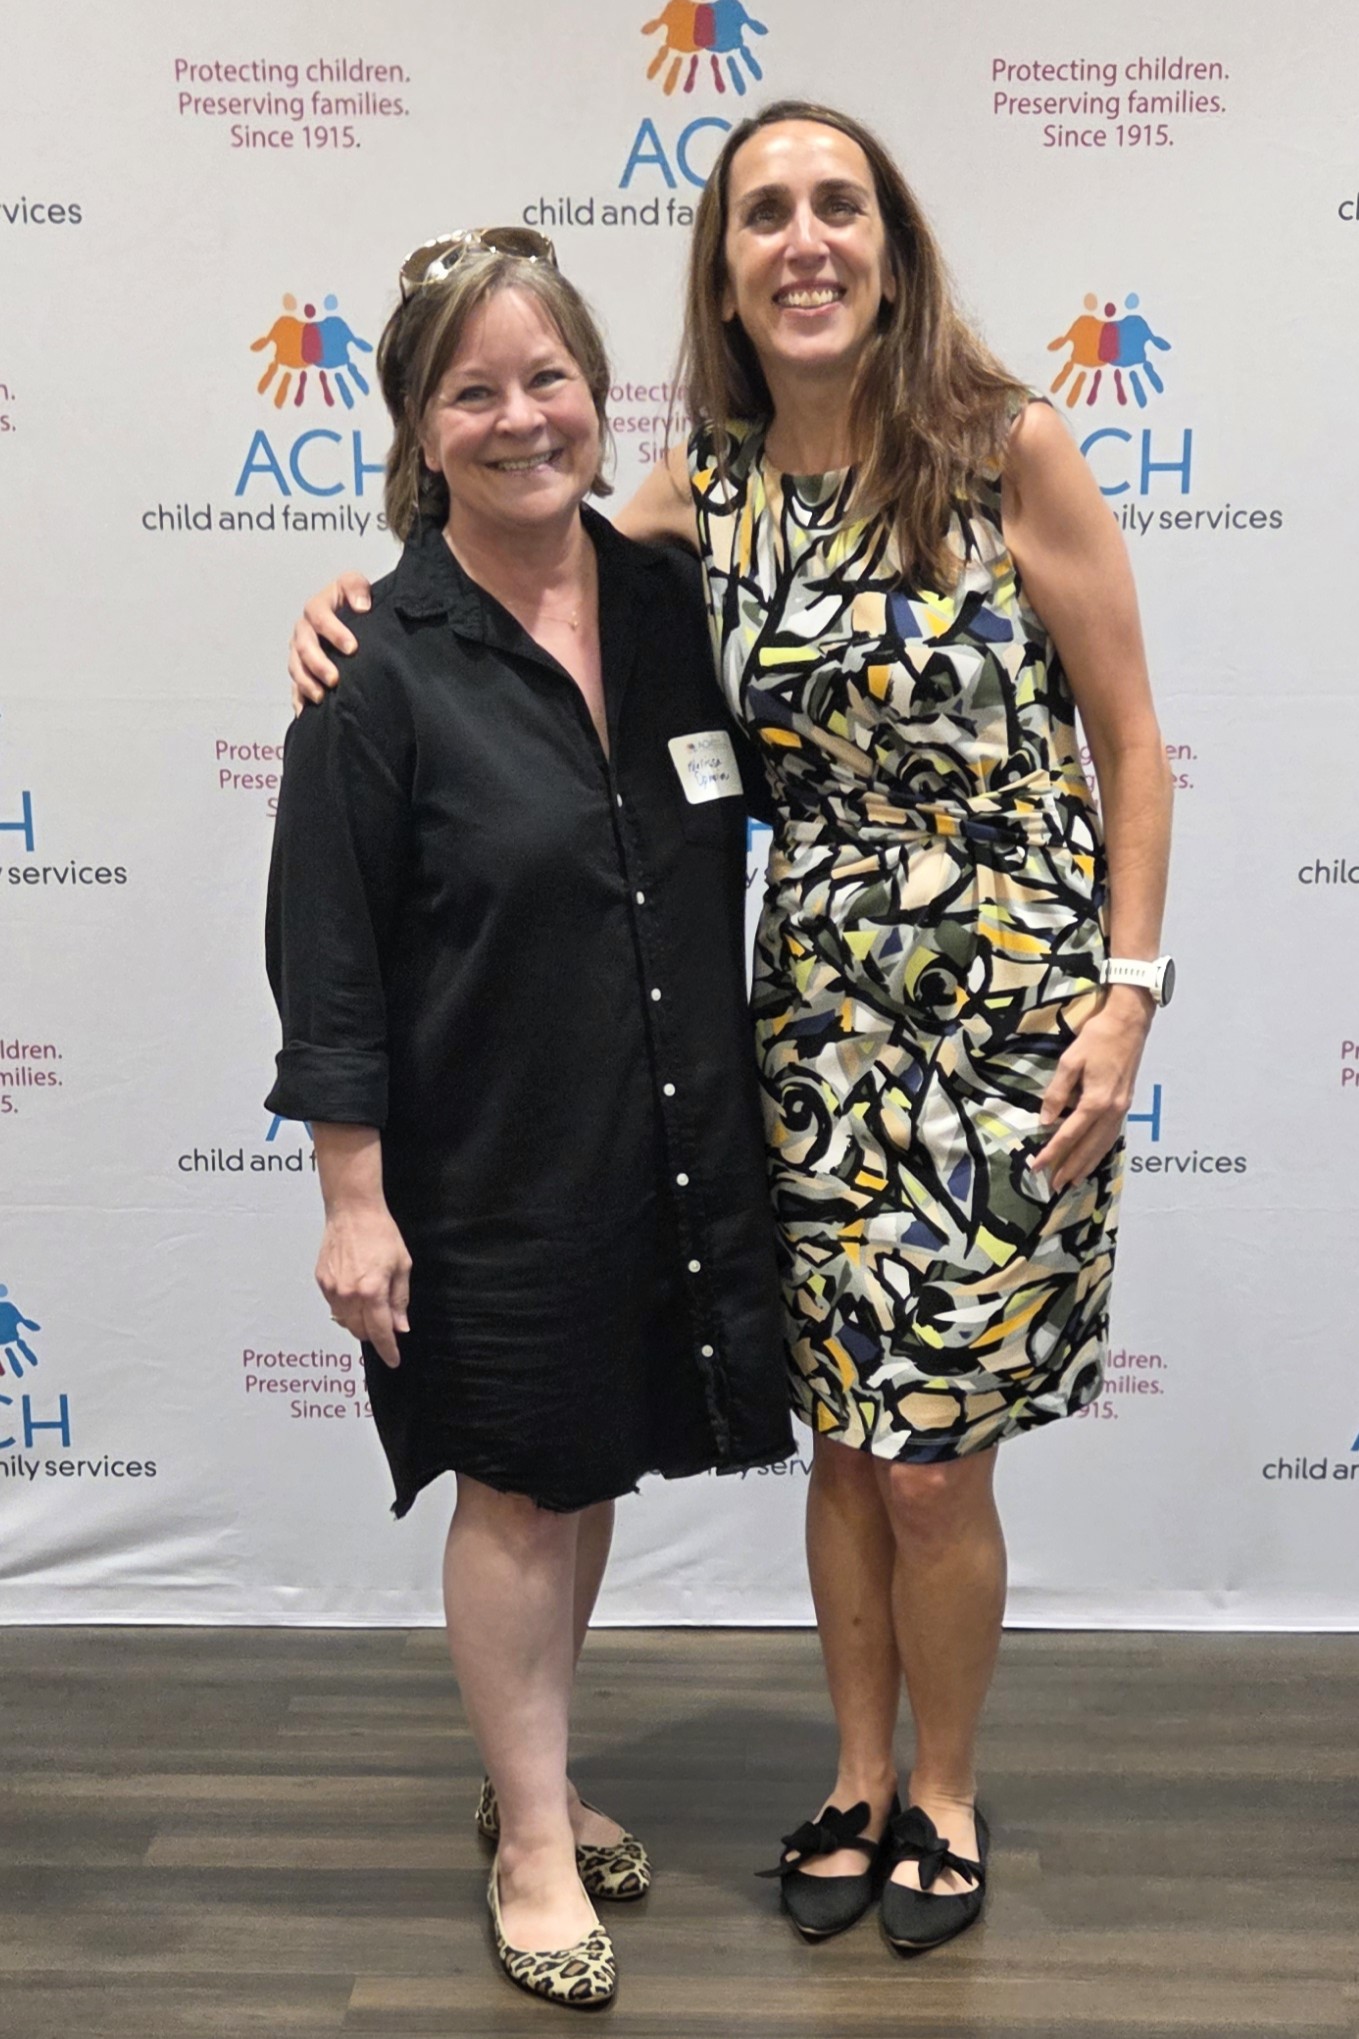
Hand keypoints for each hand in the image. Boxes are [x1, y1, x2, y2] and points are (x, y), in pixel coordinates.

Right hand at [288, 572, 372, 712]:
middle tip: (334, 679)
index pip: (320, 617)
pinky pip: (294, 686)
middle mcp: (304, 629)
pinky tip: (305, 713)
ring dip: (306, 683)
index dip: (334, 632)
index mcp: (317, 608)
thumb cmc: (352, 601)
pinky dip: (299, 700)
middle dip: (318, 664)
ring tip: (321, 697)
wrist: (349, 616)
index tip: (352, 648)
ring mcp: (299, 651)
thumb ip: (356, 588)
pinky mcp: (301, 670)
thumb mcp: (354, 585)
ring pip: (296, 667)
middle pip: (303, 646)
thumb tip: (361, 606)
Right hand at [316, 1202, 410, 1367]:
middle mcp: (348, 1294)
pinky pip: (334, 1307)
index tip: (393, 1360)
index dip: (388, 1349)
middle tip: (386, 1325)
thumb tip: (400, 1326)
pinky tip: (355, 1294)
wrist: (352, 1211)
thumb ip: (399, 1300)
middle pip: (360, 1332)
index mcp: (371, 1291)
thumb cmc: (380, 1233)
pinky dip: (346, 1309)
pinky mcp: (322, 1281)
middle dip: (375, 1334)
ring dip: (359, 1323)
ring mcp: (332, 1288)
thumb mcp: (402, 1266)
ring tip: (370, 1306)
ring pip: (345, 1322)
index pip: (380, 1332)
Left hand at [1029, 989, 1152, 1192]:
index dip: (1052, 1153)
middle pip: (1088, 1147)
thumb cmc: (1096, 1039)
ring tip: (1072, 1180)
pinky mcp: (1125, 1105)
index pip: (1069, 1135)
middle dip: (1069, 1167)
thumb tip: (1045, 1120)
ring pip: (1102, 1145)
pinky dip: (1100, 1151)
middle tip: (1054, 1185)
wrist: (1129, 1024)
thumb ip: (1056, 1093)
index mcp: (1096, 1102)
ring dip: (1086, 1164)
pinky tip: (1092, 1157)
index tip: (1037, 1167)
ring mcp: (1122, 1110)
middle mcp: (1112, 1112)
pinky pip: (1111, 1136)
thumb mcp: (1069, 1062)